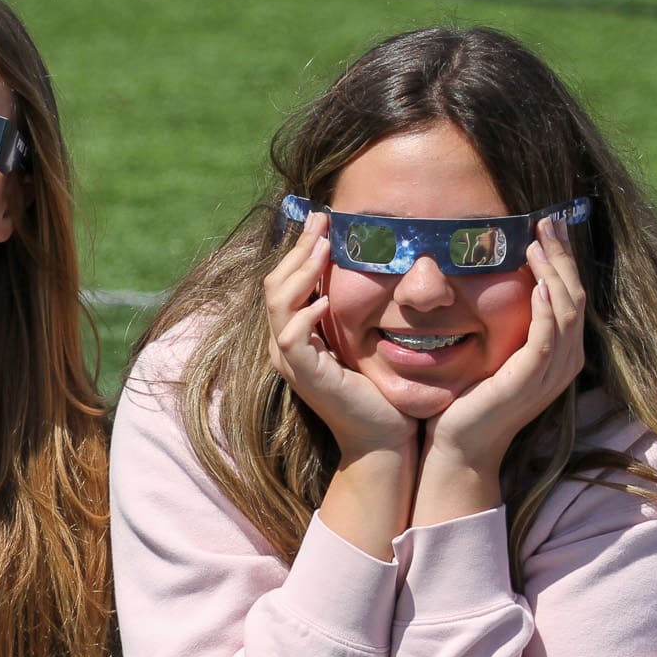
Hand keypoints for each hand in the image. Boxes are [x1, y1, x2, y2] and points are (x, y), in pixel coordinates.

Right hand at [266, 211, 416, 459]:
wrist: (382, 437)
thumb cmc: (377, 390)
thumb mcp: (360, 340)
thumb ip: (349, 310)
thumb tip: (366, 267)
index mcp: (294, 336)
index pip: (284, 283)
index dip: (300, 250)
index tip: (322, 220)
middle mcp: (284, 347)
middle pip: (274, 286)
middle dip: (297, 250)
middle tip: (321, 221)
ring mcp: (291, 363)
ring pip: (277, 305)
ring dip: (300, 273)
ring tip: (323, 248)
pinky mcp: (306, 377)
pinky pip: (291, 338)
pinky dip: (304, 315)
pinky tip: (324, 299)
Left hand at [419, 217, 585, 507]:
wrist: (458, 448)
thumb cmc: (467, 403)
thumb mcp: (490, 355)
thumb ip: (501, 326)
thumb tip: (488, 286)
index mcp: (556, 352)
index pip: (569, 294)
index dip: (561, 259)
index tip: (547, 226)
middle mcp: (563, 360)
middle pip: (575, 294)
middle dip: (562, 255)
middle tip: (548, 220)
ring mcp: (551, 371)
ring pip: (567, 309)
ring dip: (555, 272)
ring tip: (540, 241)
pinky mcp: (531, 380)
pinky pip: (548, 337)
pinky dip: (548, 309)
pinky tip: (540, 284)